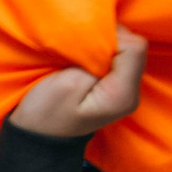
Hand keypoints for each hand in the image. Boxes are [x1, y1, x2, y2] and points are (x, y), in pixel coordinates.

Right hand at [9, 27, 146, 138]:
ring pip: (126, 50)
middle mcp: (132, 92)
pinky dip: (102, 51)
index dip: (111, 35)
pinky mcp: (115, 86)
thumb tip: (103, 38)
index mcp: (122, 93)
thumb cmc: (45, 114)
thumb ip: (91, 60)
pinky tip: (85, 57)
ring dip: (104, 44)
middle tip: (80, 43)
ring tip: (81, 50)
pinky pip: (117, 58)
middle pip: (133, 47)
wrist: (38, 137)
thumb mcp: (65, 84)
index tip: (84, 41)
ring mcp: (125, 90)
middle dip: (109, 38)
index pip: (134, 47)